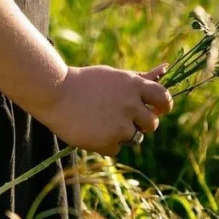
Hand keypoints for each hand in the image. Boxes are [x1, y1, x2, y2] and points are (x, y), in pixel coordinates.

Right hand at [39, 62, 173, 156]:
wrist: (53, 92)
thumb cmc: (83, 82)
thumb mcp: (112, 76)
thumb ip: (138, 79)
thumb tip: (165, 69)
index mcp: (132, 85)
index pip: (164, 98)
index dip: (163, 106)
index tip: (156, 110)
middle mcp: (130, 104)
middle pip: (152, 124)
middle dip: (139, 123)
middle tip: (120, 117)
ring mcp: (120, 124)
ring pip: (135, 138)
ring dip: (122, 134)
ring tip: (100, 122)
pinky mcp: (108, 141)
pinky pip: (116, 149)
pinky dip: (105, 143)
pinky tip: (90, 130)